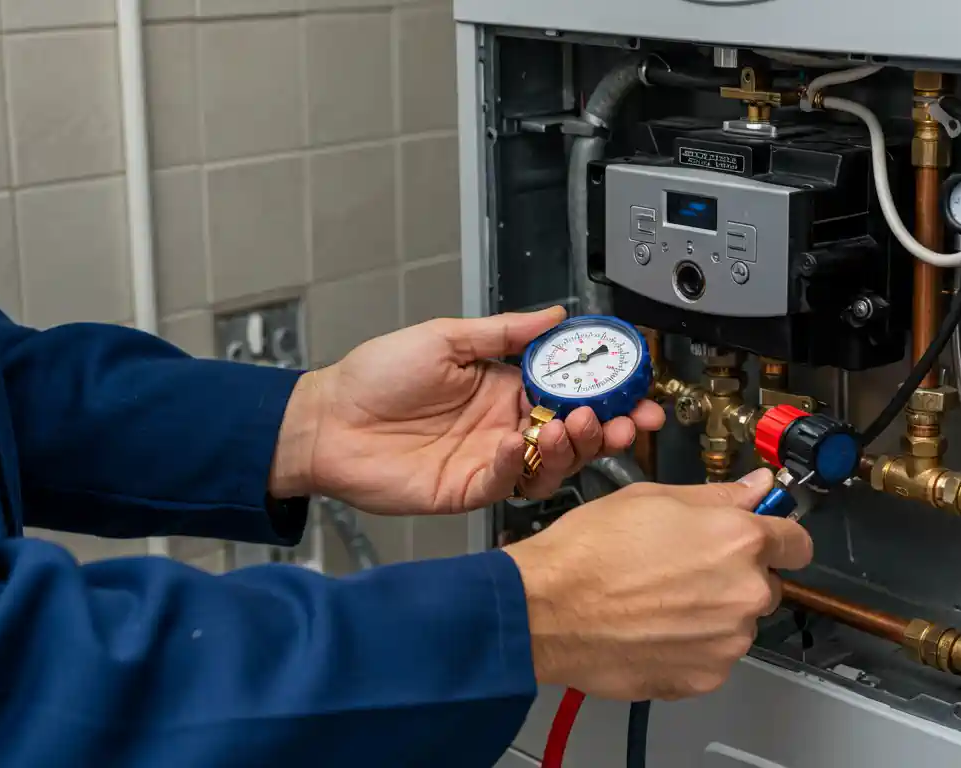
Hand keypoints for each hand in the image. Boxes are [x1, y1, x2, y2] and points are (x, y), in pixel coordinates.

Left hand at [270, 308, 665, 514]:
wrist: (326, 422)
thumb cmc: (375, 376)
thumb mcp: (444, 338)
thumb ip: (503, 332)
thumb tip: (554, 314)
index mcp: (505, 385)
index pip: (569, 387)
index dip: (605, 388)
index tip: (634, 384)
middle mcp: (506, 424)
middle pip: (573, 430)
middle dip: (608, 425)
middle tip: (629, 419)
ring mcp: (491, 459)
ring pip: (552, 462)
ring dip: (574, 446)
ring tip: (578, 425)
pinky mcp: (470, 489)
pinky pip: (508, 482)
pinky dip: (519, 464)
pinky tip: (516, 442)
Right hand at [504, 469, 813, 701]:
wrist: (546, 609)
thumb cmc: (588, 552)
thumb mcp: (653, 498)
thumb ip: (718, 497)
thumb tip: (756, 487)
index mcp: (738, 539)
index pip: (797, 542)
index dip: (777, 538)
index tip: (763, 541)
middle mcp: (744, 591)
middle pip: (766, 585)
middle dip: (735, 577)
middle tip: (684, 569)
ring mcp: (727, 640)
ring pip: (737, 623)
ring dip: (712, 614)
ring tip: (658, 600)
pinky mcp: (705, 676)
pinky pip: (713, 657)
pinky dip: (691, 647)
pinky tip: (653, 628)